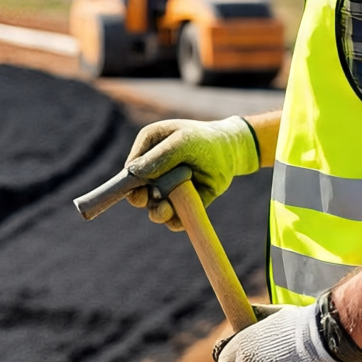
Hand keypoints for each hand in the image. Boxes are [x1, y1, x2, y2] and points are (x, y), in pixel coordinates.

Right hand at [124, 116, 259, 229]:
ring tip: (167, 209)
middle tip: (150, 199)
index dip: (128, 183)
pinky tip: (180, 217)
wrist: (232, 151)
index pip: (130, 171)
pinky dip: (175, 221)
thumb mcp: (183, 142)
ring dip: (159, 211)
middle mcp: (153, 172)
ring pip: (155, 209)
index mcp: (147, 150)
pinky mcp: (182, 204)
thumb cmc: (205, 140)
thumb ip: (160, 156)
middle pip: (137, 193)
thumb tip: (133, 172)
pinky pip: (174, 220)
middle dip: (142, 199)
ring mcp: (167, 190)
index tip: (135, 191)